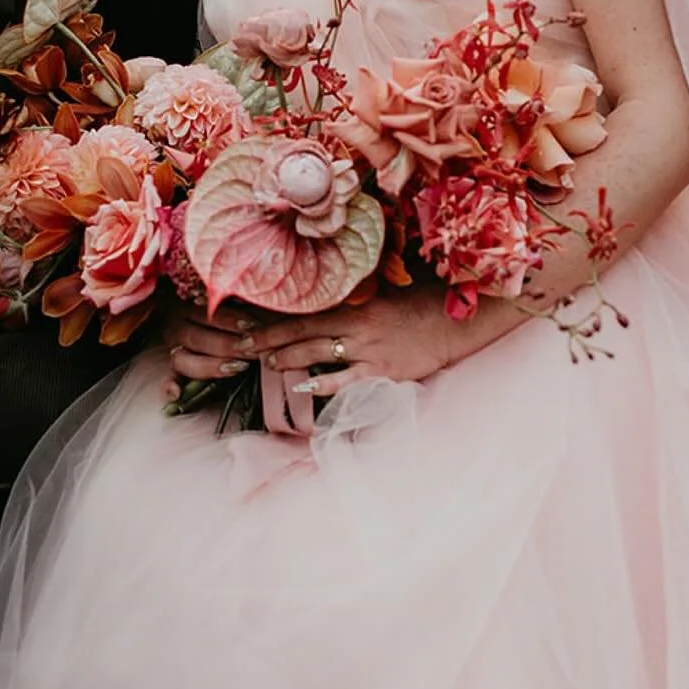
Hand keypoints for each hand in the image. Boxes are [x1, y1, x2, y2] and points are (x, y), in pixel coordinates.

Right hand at [161, 301, 260, 400]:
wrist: (190, 316)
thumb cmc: (223, 309)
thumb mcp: (228, 301)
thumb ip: (240, 304)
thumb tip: (261, 308)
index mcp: (188, 305)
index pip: (207, 313)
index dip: (231, 320)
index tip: (253, 326)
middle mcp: (176, 325)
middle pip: (197, 338)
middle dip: (228, 346)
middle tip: (252, 351)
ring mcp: (171, 347)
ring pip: (183, 359)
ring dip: (211, 366)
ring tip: (237, 368)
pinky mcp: (171, 367)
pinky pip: (167, 377)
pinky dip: (169, 386)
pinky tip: (176, 394)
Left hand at [247, 284, 471, 400]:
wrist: (448, 325)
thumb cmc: (412, 309)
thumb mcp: (378, 299)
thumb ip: (349, 302)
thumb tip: (315, 306)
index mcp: (353, 304)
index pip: (304, 310)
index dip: (274, 315)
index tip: (246, 318)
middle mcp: (356, 324)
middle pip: (304, 330)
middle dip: (269, 337)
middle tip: (241, 343)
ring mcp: (368, 349)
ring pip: (319, 352)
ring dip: (290, 357)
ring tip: (267, 362)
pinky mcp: (381, 372)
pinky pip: (347, 380)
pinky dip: (324, 385)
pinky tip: (305, 389)